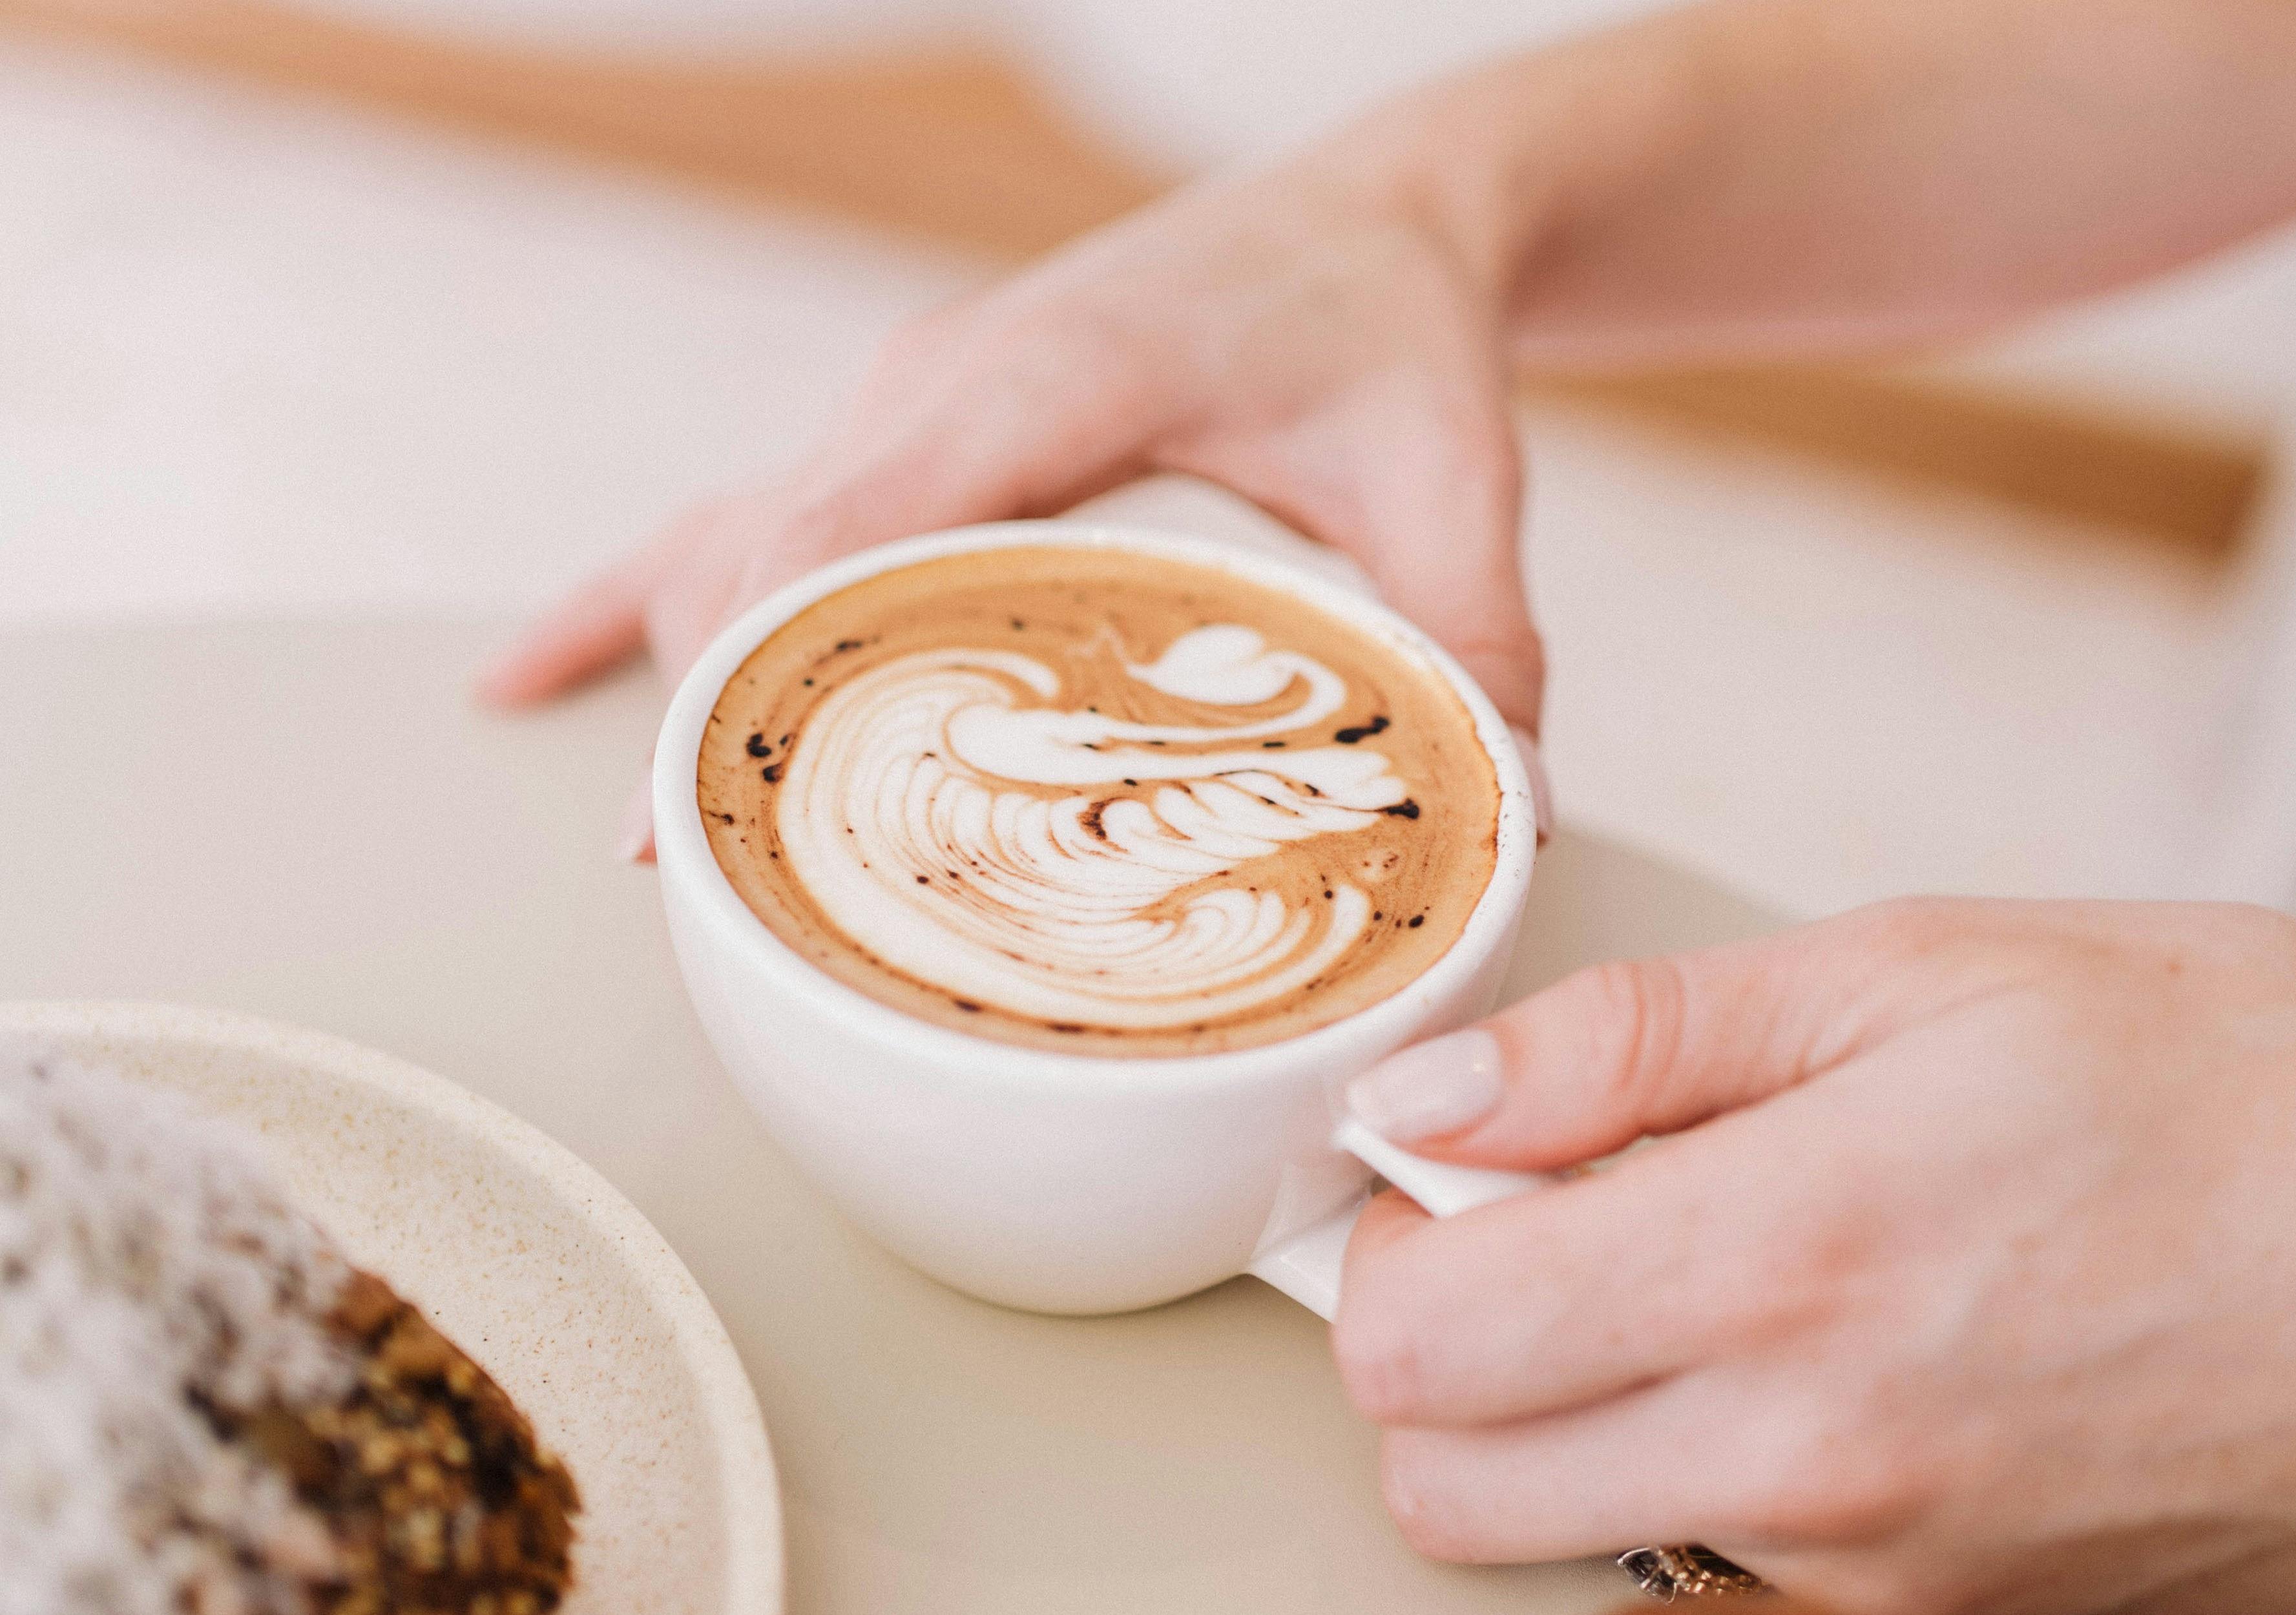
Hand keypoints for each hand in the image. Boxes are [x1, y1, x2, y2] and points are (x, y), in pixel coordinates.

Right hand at [477, 133, 1541, 854]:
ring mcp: (903, 397)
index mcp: (1051, 375)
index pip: (850, 525)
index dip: (757, 673)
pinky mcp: (902, 425)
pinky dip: (632, 602)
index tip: (707, 818)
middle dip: (719, 722)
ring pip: (731, 542)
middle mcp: (941, 378)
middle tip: (707, 899)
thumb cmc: (1391, 328)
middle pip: (762, 554)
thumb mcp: (1453, 476)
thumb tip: (1500, 811)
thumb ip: (1475, 637)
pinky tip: (527, 680)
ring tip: (666, 854)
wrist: (1364, 213)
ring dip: (687, 686)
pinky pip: (734, 512)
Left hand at [1335, 897, 2295, 1613]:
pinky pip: (1710, 1576)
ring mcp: (1876, 1571)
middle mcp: (1810, 1457)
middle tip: (1542, 1230)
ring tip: (1695, 1279)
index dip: (1390, 1243)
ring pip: (1563, 1540)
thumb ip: (1622, 1043)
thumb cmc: (2209, 1078)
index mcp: (1781, 1261)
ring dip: (1560, 1417)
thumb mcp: (1903, 974)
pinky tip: (1795, 1357)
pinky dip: (1689, 1473)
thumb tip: (1422, 1098)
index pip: (1415, 1344)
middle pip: (1442, 1485)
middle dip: (1441, 1354)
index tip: (1455, 1169)